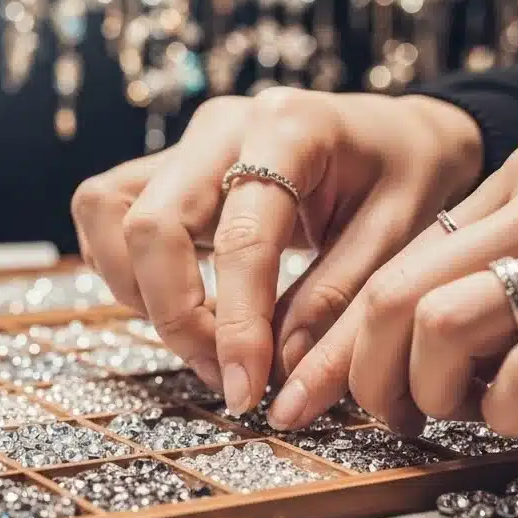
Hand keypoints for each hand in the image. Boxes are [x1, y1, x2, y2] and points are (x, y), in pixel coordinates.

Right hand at [70, 89, 482, 413]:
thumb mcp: (401, 240)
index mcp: (290, 128)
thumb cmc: (410, 178)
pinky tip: (186, 305)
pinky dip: (128, 270)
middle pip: (148, 224)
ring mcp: (187, 142)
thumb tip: (282, 382)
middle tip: (223, 373)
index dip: (236, 326)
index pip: (240, 239)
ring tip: (203, 340)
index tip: (246, 392)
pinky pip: (108, 212)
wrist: (400, 135)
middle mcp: (223, 125)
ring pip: (107, 212)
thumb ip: (337, 308)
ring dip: (138, 291)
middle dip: (174, 315)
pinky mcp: (169, 167)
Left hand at [271, 141, 517, 435]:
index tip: (347, 382)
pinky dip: (506, 412)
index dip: (354, 336)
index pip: (397, 258)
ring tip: (458, 414)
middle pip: (396, 295)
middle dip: (366, 374)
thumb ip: (508, 251)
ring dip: (429, 393)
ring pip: (443, 327)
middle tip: (386, 417)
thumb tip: (423, 328)